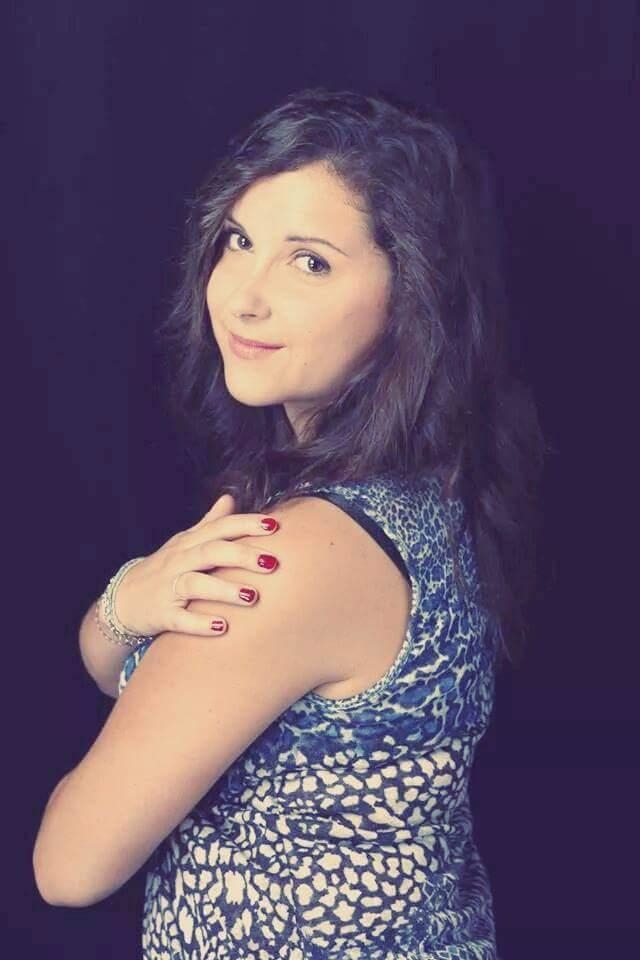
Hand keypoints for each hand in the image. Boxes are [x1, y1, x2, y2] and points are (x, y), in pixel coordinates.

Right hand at [112, 494, 279, 637]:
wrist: (122, 601)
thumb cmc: (164, 569)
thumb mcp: (184, 543)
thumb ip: (210, 523)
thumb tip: (230, 498)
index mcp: (190, 542)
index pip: (220, 528)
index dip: (246, 525)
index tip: (275, 526)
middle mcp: (179, 561)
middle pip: (211, 552)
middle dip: (242, 555)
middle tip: (273, 562)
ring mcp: (168, 587)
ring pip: (195, 584)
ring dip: (224, 589)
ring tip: (252, 597)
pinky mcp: (161, 614)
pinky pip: (179, 619)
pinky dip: (199, 623)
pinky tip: (222, 628)